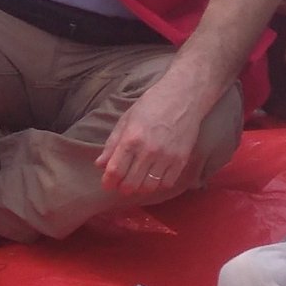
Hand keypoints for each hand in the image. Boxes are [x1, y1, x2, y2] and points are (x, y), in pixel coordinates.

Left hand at [96, 74, 205, 196]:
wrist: (184, 97)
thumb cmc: (152, 105)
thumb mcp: (127, 120)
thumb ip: (113, 144)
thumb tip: (100, 164)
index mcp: (131, 139)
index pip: (115, 170)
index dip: (108, 181)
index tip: (107, 184)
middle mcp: (148, 151)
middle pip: (131, 183)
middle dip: (123, 187)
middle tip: (122, 184)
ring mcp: (166, 157)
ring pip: (148, 187)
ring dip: (140, 187)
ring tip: (138, 180)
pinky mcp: (181, 160)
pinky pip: (166, 183)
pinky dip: (158, 184)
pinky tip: (155, 176)